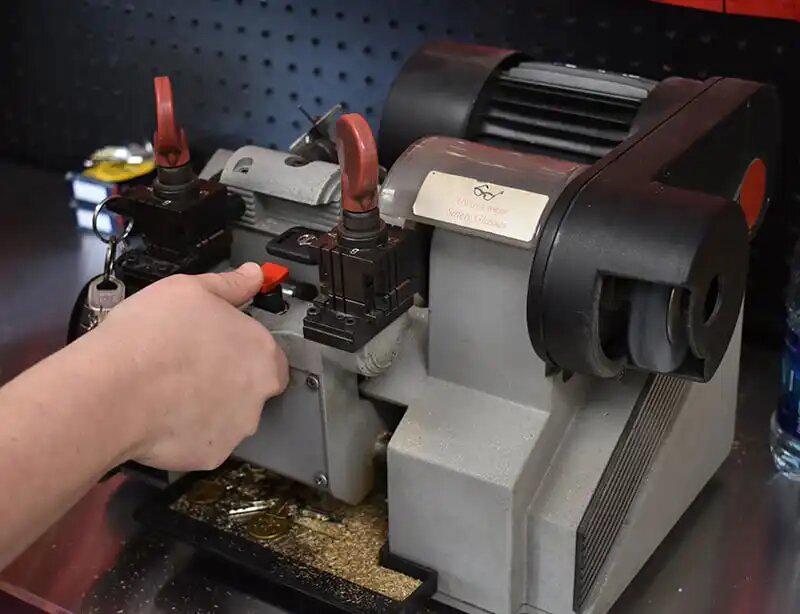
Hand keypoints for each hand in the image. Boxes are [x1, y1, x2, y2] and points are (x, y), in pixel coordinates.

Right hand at [93, 262, 288, 470]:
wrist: (113, 391)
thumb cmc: (153, 335)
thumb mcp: (192, 289)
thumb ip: (231, 284)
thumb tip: (254, 275)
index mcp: (263, 353)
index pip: (269, 354)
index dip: (241, 348)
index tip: (215, 344)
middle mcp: (259, 395)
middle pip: (252, 387)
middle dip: (228, 379)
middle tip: (189, 366)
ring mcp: (236, 429)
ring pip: (230, 416)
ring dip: (209, 406)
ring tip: (171, 390)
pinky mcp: (211, 456)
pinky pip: (204, 442)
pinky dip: (188, 431)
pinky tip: (163, 415)